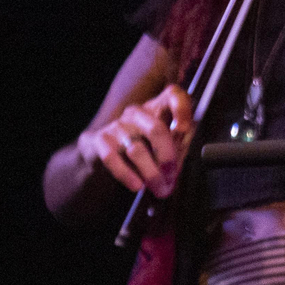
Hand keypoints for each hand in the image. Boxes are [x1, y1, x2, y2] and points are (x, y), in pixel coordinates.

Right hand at [78, 84, 194, 196]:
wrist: (104, 154)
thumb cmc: (146, 148)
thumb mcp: (168, 145)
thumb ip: (179, 148)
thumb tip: (178, 164)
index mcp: (160, 108)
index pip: (174, 95)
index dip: (181, 109)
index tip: (183, 128)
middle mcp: (138, 112)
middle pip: (156, 129)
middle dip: (167, 158)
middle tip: (172, 176)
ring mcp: (118, 124)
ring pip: (137, 149)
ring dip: (151, 173)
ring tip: (160, 188)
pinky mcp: (101, 139)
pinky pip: (113, 158)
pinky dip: (127, 175)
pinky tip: (137, 185)